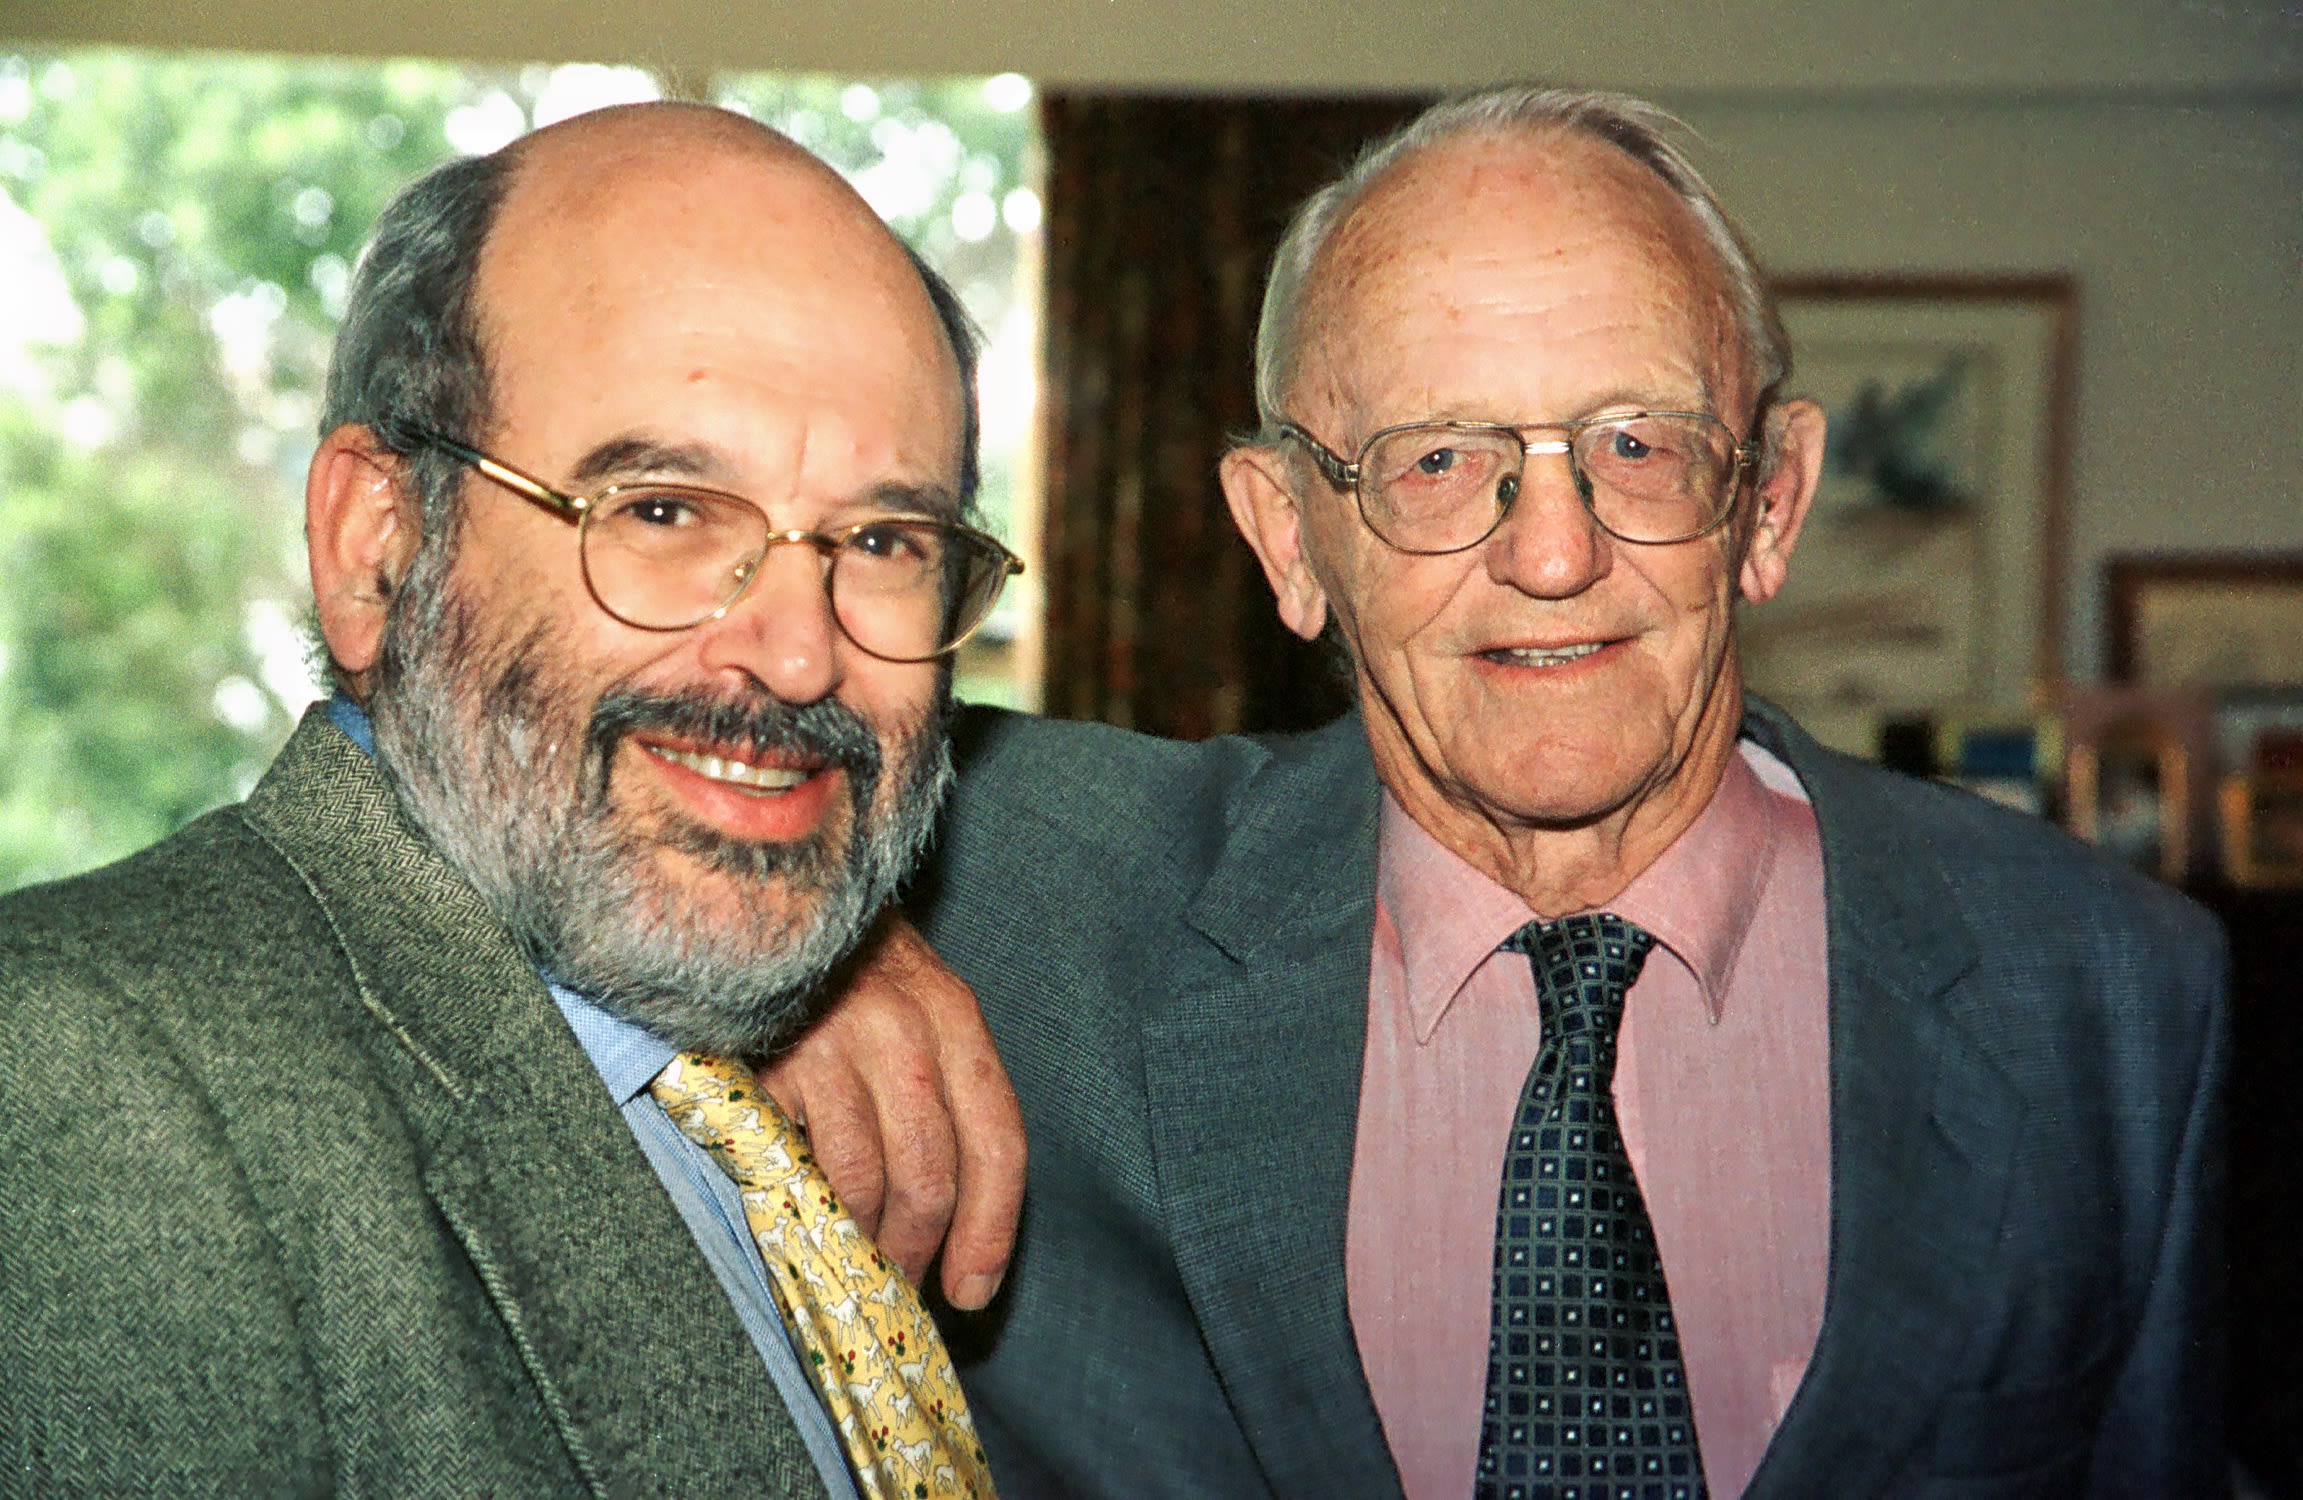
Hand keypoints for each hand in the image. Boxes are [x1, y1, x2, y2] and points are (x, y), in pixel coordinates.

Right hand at [759, 913, 1023, 1309]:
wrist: (761, 895)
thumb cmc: (848, 969)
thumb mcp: (918, 1005)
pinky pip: (795, 1167)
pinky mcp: (767, 1066)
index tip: (974, 1290)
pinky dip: (805, 1205)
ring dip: (861, 1241)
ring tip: (853, 1256)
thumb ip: (944, 1087)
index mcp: (954, 1015)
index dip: (992, 1229)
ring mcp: (832, 1046)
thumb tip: (955, 1208)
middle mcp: (903, 1029)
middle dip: (919, 1248)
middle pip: (931, 1176)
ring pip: (864, 1183)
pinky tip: (804, 1209)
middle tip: (902, 1281)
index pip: (997, 1140)